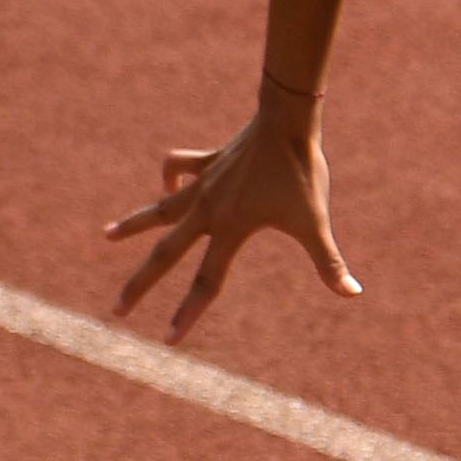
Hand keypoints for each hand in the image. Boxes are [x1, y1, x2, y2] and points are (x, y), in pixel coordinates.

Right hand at [103, 97, 359, 342]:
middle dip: (140, 286)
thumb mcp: (315, 222)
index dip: (188, 313)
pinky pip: (179, 167)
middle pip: (166, 254)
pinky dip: (169, 175)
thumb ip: (329, 262)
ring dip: (135, 224)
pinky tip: (166, 186)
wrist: (288, 120)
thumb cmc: (302, 173)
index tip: (169, 340)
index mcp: (230, 228)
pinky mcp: (210, 161)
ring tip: (107, 236)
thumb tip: (353, 294)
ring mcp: (204, 183)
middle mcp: (208, 209)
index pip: (206, 281)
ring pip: (160, 209)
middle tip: (115, 312)